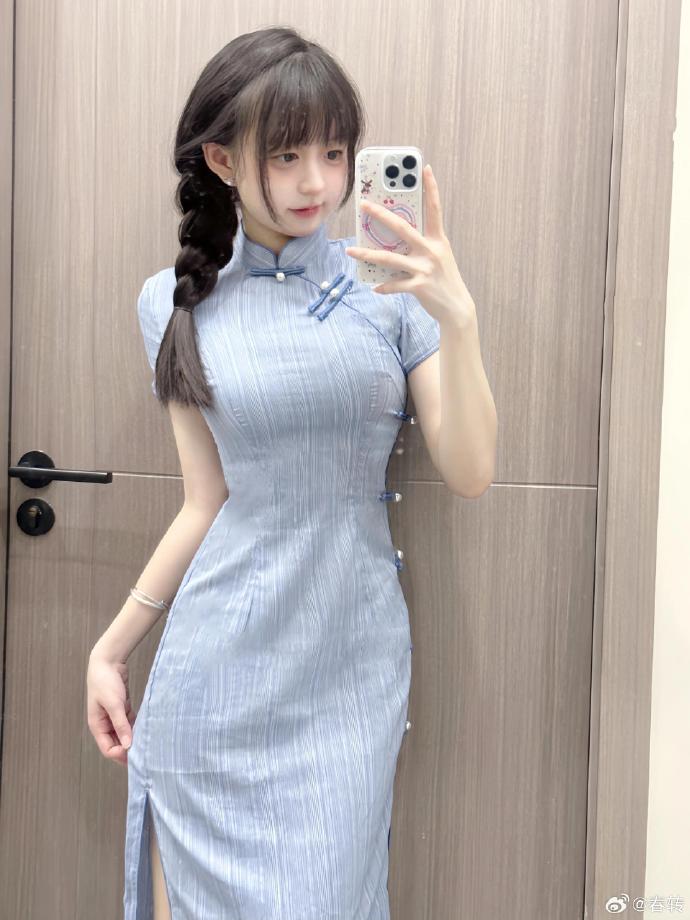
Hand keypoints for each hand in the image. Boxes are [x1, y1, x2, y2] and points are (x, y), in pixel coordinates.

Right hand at [86, 652, 136, 766]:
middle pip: (116, 744)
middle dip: (128, 749)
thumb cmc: (105, 682)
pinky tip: (147, 729)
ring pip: (124, 734)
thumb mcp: (114, 704)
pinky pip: (129, 723)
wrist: (107, 661)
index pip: (108, 749)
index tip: (136, 753)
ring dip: (134, 738)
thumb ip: (121, 724)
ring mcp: (113, 716)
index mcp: (97, 726)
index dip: (121, 754)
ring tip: (149, 743)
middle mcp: (104, 724)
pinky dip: (136, 727)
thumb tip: (128, 746)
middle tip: (146, 753)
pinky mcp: (122, 708)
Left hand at [345, 164, 475, 326]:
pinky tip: (375, 287)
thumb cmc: (444, 279)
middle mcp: (431, 250)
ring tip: (351, 251)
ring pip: (390, 258)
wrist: (457, 307)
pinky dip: (384, 286)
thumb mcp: (438, 256)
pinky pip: (395, 284)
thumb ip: (422, 245)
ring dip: (367, 255)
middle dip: (381, 215)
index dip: (431, 188)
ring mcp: (425, 268)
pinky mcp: (419, 286)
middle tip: (364, 204)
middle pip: (402, 228)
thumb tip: (396, 239)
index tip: (425, 168)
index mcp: (438, 239)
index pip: (434, 208)